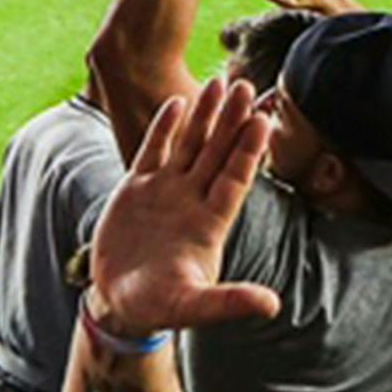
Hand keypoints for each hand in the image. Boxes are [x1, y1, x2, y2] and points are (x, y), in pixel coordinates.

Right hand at [87, 78, 282, 342]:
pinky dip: (164, 129)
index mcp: (210, 224)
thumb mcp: (193, 307)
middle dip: (232, 121)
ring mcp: (165, 192)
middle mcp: (192, 201)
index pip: (235, 179)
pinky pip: (153, 152)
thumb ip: (228, 303)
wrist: (118, 303)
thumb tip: (273, 306)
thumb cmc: (159, 307)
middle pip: (217, 153)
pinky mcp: (136, 190)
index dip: (248, 151)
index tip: (263, 121)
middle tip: (247, 86)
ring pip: (190, 146)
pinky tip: (177, 103)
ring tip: (218, 84)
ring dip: (204, 117)